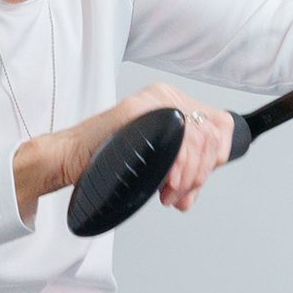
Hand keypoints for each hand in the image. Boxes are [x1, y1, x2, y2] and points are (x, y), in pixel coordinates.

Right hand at [50, 83, 234, 212]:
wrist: (71, 158)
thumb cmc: (106, 159)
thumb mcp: (154, 162)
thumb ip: (179, 170)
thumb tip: (192, 192)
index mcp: (174, 104)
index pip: (221, 126)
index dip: (216, 159)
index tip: (197, 182)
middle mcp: (167, 97)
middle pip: (212, 135)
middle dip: (200, 174)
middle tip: (181, 195)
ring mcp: (153, 101)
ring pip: (199, 139)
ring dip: (189, 176)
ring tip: (170, 194)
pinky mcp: (140, 110)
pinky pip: (177, 139)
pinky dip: (179, 168)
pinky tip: (167, 184)